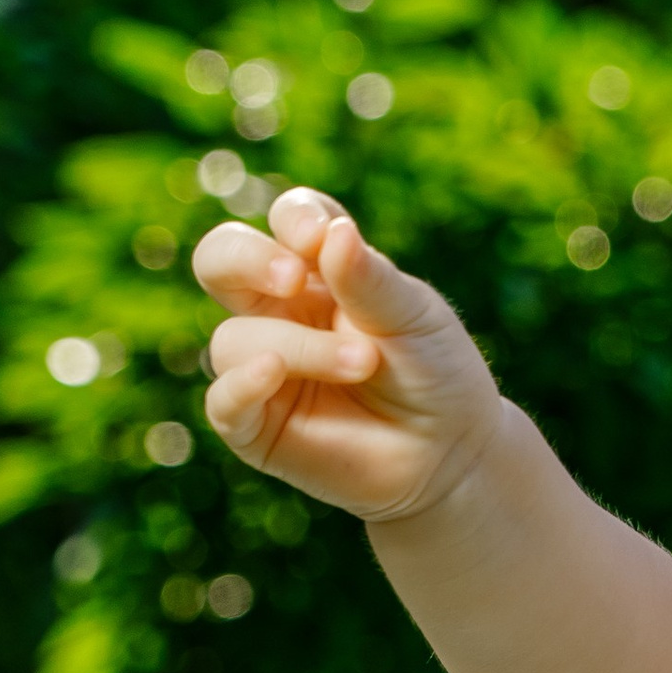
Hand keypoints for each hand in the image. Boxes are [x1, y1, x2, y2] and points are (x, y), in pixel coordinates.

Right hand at [195, 185, 502, 522]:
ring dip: (301, 346)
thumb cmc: (435, 373)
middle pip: (220, 259)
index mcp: (319, 270)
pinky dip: (241, 384)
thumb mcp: (414, 317)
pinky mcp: (255, 424)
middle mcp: (280, 311)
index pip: (287, 220)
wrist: (451, 454)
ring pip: (235, 338)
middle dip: (245, 258)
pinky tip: (273, 371)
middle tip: (294, 277)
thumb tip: (331, 232)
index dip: (295, 218)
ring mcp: (262, 365)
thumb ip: (369, 278)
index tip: (320, 238)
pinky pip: (223, 400)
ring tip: (364, 362)